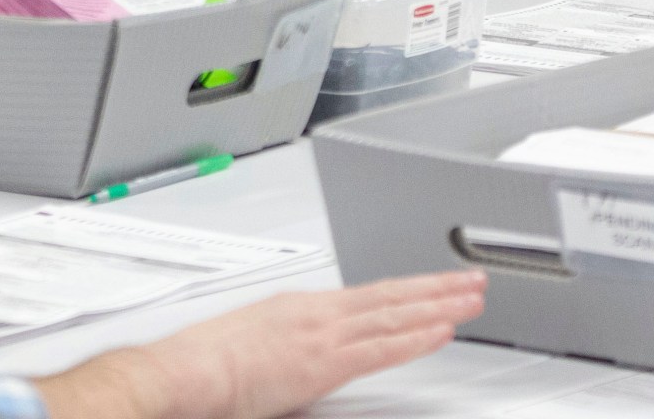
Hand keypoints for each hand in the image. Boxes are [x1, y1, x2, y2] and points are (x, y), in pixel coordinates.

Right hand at [36, 271, 486, 418]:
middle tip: (470, 281)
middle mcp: (313, 312)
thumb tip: (293, 367)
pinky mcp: (322, 360)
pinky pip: (382, 346)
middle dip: (433, 288)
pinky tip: (443, 330)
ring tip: (471, 298)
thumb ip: (283, 353)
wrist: (182, 372)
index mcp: (297, 308)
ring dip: (437, 305)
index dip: (403, 292)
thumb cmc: (201, 367)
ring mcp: (320, 333)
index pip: (364, 297)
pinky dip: (416, 336)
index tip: (431, 288)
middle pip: (387, 296)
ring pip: (393, 314)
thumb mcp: (250, 349)